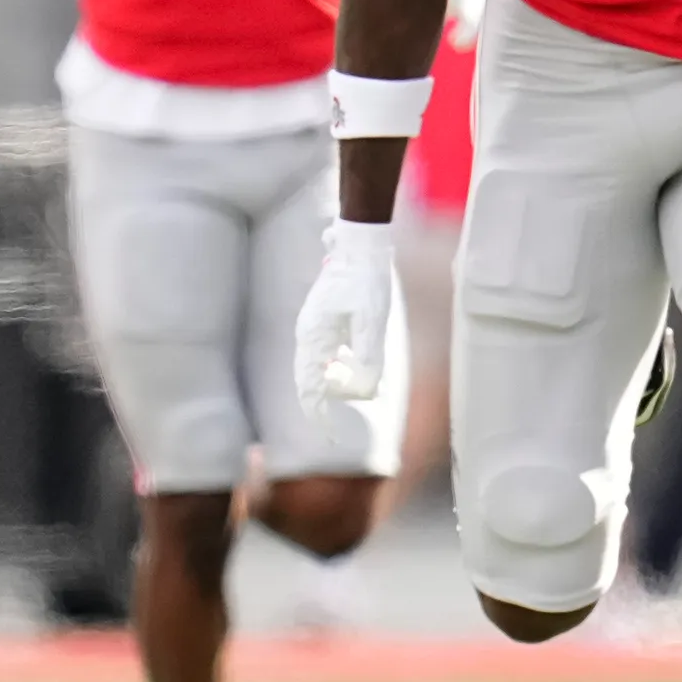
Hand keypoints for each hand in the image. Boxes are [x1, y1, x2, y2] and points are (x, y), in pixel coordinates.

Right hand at [294, 219, 398, 413]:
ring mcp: (314, 326)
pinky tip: (358, 363)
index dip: (319, 416)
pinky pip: (328, 351)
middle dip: (330, 401)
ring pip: (320, 367)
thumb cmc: (365, 282)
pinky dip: (342, 365)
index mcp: (313, 338)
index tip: (332, 436)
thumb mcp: (372, 325)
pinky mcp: (324, 319)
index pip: (309, 389)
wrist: (360, 245)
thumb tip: (367, 392)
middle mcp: (308, 335)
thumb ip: (368, 362)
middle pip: (311, 380)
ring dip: (339, 382)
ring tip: (364, 387)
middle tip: (350, 413)